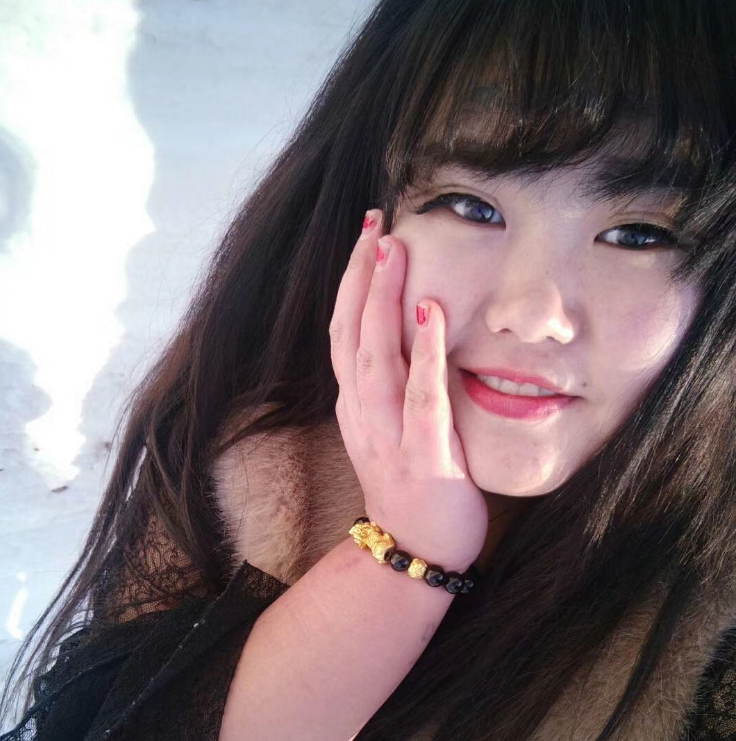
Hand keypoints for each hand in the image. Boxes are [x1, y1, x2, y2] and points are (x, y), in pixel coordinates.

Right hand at [329, 210, 488, 572]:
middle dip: (360, 275)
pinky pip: (421, 397)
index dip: (351, 283)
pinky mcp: (422, 457)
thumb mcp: (391, 426)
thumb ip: (393, 382)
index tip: (366, 236)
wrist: (414, 553)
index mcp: (356, 403)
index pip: (344, 331)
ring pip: (375, 356)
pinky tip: (432, 312)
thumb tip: (412, 327)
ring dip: (381, 300)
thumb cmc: (412, 483)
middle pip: (351, 332)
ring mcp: (387, 435)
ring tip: (392, 250)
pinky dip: (424, 352)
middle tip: (374, 223)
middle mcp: (362, 413)